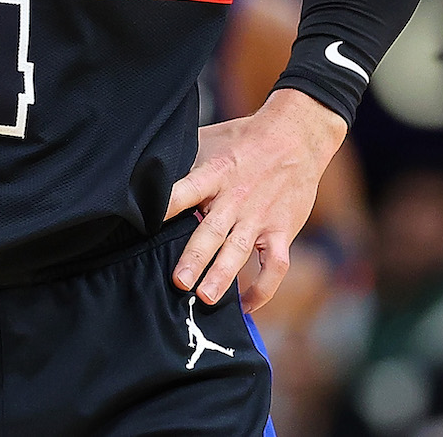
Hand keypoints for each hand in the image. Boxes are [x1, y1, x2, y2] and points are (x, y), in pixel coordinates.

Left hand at [165, 89, 347, 310]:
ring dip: (223, 275)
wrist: (297, 136)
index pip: (187, 189)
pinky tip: (247, 305)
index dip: (168, 205)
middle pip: (213, 230)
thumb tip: (145, 171)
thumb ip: (183, 159)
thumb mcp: (211, 139)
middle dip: (196, 257)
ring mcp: (260, 216)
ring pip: (240, 250)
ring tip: (205, 297)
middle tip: (179, 282)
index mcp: (216, 173)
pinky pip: (275, 265)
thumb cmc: (245, 138)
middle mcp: (236, 197)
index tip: (148, 222)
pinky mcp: (281, 230)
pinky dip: (263, 288)